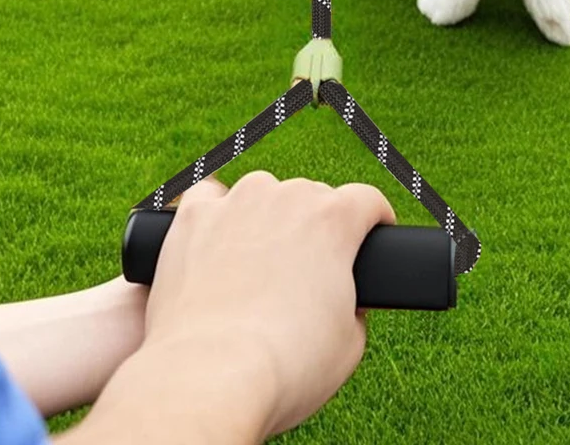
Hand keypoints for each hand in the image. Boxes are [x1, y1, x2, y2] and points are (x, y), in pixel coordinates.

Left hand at [146, 172, 394, 435]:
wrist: (211, 376)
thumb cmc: (286, 366)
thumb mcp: (350, 343)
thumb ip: (354, 303)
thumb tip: (340, 298)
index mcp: (333, 221)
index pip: (367, 200)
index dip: (375, 219)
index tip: (371, 234)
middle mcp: (286, 197)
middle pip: (311, 197)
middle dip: (316, 228)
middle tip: (307, 273)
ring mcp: (236, 202)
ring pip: (262, 193)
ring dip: (267, 218)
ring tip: (258, 265)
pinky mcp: (193, 217)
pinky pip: (209, 197)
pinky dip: (217, 214)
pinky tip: (217, 241)